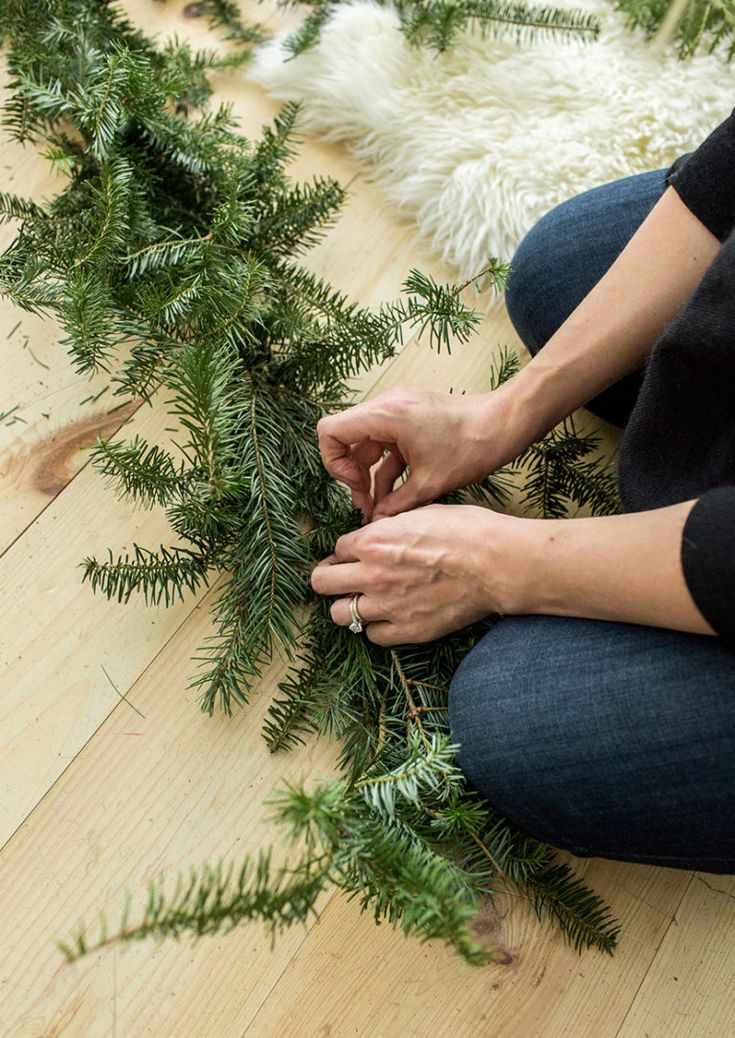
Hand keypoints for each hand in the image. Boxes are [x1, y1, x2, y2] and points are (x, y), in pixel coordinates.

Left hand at [310, 504, 526, 644]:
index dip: (346, 550)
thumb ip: (391, 527)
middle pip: (321, 583)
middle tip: (342, 577)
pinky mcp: (407, 630)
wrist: (497, 564)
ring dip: (348, 605)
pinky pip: (373, 636)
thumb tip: (381, 531)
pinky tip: (390, 616)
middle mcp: (371, 575)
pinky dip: (378, 627)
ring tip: (364, 600)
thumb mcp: (421, 513)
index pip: (336, 548)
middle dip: (329, 578)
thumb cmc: (467, 531)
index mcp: (372, 541)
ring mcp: (387, 606)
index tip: (356, 553)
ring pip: (339, 614)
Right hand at [316, 384, 526, 521]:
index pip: (330, 431)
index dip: (334, 462)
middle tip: (365, 504)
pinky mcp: (409, 418)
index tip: (355, 485)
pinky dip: (385, 467)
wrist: (504, 424)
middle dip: (351, 474)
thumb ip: (396, 504)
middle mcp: (386, 406)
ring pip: (364, 444)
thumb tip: (376, 523)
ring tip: (378, 506)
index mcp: (385, 415)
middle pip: (345, 439)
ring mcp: (397, 410)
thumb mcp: (429, 483)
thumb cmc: (472, 446)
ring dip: (368, 474)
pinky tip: (394, 496)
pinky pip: (384, 443)